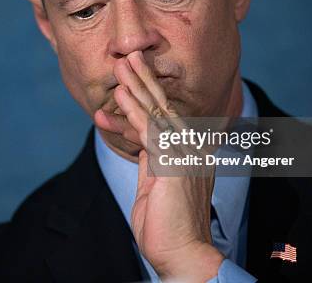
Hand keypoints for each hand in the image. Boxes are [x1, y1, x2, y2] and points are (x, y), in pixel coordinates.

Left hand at [95, 51, 222, 281]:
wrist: (182, 253)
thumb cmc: (168, 226)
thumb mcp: (157, 185)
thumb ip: (154, 160)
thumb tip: (144, 142)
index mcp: (188, 151)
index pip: (163, 117)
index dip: (142, 98)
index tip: (125, 83)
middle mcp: (190, 147)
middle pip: (164, 105)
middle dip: (144, 79)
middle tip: (128, 56)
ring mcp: (184, 152)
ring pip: (157, 111)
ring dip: (136, 86)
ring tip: (121, 64)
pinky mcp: (172, 162)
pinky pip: (150, 130)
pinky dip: (133, 111)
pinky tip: (121, 95)